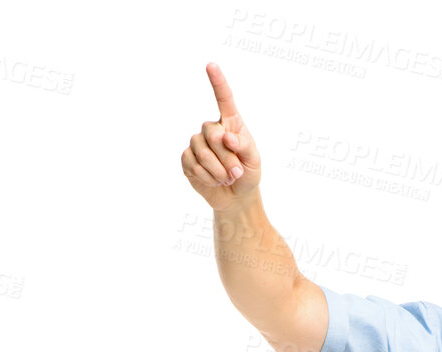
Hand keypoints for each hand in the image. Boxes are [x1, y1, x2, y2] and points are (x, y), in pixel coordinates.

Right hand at [180, 62, 261, 211]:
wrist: (235, 196)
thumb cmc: (248, 173)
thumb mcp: (254, 160)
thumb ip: (244, 146)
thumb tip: (227, 137)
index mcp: (230, 122)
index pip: (223, 98)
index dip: (217, 82)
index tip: (211, 65)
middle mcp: (211, 128)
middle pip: (213, 135)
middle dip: (227, 159)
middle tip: (236, 172)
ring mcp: (197, 142)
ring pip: (202, 152)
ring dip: (218, 171)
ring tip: (227, 178)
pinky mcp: (187, 159)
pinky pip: (193, 165)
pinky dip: (207, 178)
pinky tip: (214, 180)